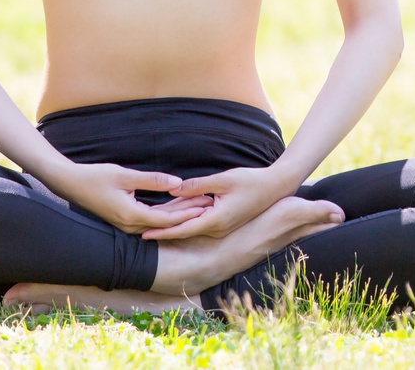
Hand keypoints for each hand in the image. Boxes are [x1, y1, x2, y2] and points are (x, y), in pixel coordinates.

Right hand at [45, 161, 213, 234]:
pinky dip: (165, 212)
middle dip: (188, 213)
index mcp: (131, 216)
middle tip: (210, 204)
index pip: (167, 220)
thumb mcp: (125, 175)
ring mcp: (126, 225)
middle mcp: (129, 225)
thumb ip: (153, 180)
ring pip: (158, 222)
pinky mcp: (124, 219)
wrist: (70, 183)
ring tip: (199, 204)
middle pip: (165, 223)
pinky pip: (150, 219)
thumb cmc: (96, 177)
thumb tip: (178, 183)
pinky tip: (178, 205)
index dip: (188, 213)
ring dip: (178, 213)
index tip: (205, 206)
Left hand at [143, 166, 299, 240]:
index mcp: (216, 220)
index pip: (183, 229)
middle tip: (138, 228)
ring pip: (192, 225)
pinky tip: (175, 213)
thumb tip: (173, 187)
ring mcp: (222, 226)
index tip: (143, 234)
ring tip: (151, 221)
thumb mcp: (223, 179)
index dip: (162, 232)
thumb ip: (197, 185)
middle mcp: (218, 227)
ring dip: (174, 223)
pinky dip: (187, 218)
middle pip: (184, 229)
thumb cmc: (251, 181)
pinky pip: (201, 222)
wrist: (276, 187)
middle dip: (162, 229)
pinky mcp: (225, 221)